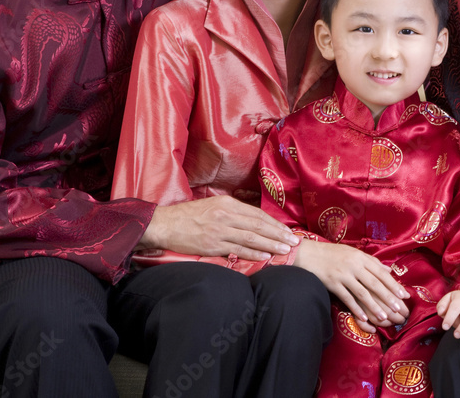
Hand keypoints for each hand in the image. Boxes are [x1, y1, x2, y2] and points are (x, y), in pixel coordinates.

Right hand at [138, 196, 297, 261]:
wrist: (165, 224)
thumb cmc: (188, 216)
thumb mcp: (212, 205)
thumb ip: (232, 211)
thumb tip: (252, 220)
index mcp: (227, 203)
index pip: (257, 214)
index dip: (275, 224)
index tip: (288, 231)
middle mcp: (226, 214)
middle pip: (259, 225)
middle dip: (279, 234)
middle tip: (294, 241)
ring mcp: (219, 230)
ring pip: (252, 237)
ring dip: (271, 244)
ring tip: (286, 250)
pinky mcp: (212, 244)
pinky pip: (238, 249)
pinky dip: (254, 253)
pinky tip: (266, 256)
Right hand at [294, 240, 409, 332]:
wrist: (308, 253)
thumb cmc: (332, 254)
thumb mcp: (353, 253)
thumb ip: (371, 262)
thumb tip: (389, 270)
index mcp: (360, 257)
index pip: (381, 272)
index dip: (393, 284)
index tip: (404, 295)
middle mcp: (354, 265)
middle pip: (374, 283)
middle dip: (388, 297)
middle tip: (399, 309)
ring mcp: (343, 274)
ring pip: (362, 292)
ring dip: (374, 306)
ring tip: (384, 317)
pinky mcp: (332, 283)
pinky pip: (346, 298)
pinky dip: (356, 308)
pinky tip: (363, 318)